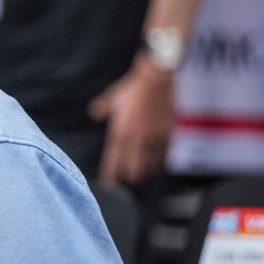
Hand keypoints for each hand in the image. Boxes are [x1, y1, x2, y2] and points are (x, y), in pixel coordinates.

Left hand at [87, 57, 174, 185]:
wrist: (156, 79)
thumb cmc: (132, 88)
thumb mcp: (112, 98)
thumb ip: (101, 109)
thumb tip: (95, 114)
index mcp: (120, 132)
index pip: (114, 161)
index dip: (111, 175)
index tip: (108, 185)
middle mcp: (136, 139)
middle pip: (133, 169)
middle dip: (129, 178)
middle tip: (127, 182)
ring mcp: (154, 138)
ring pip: (149, 166)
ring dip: (145, 173)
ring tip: (141, 177)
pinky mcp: (168, 134)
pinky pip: (164, 156)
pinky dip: (159, 164)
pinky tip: (157, 167)